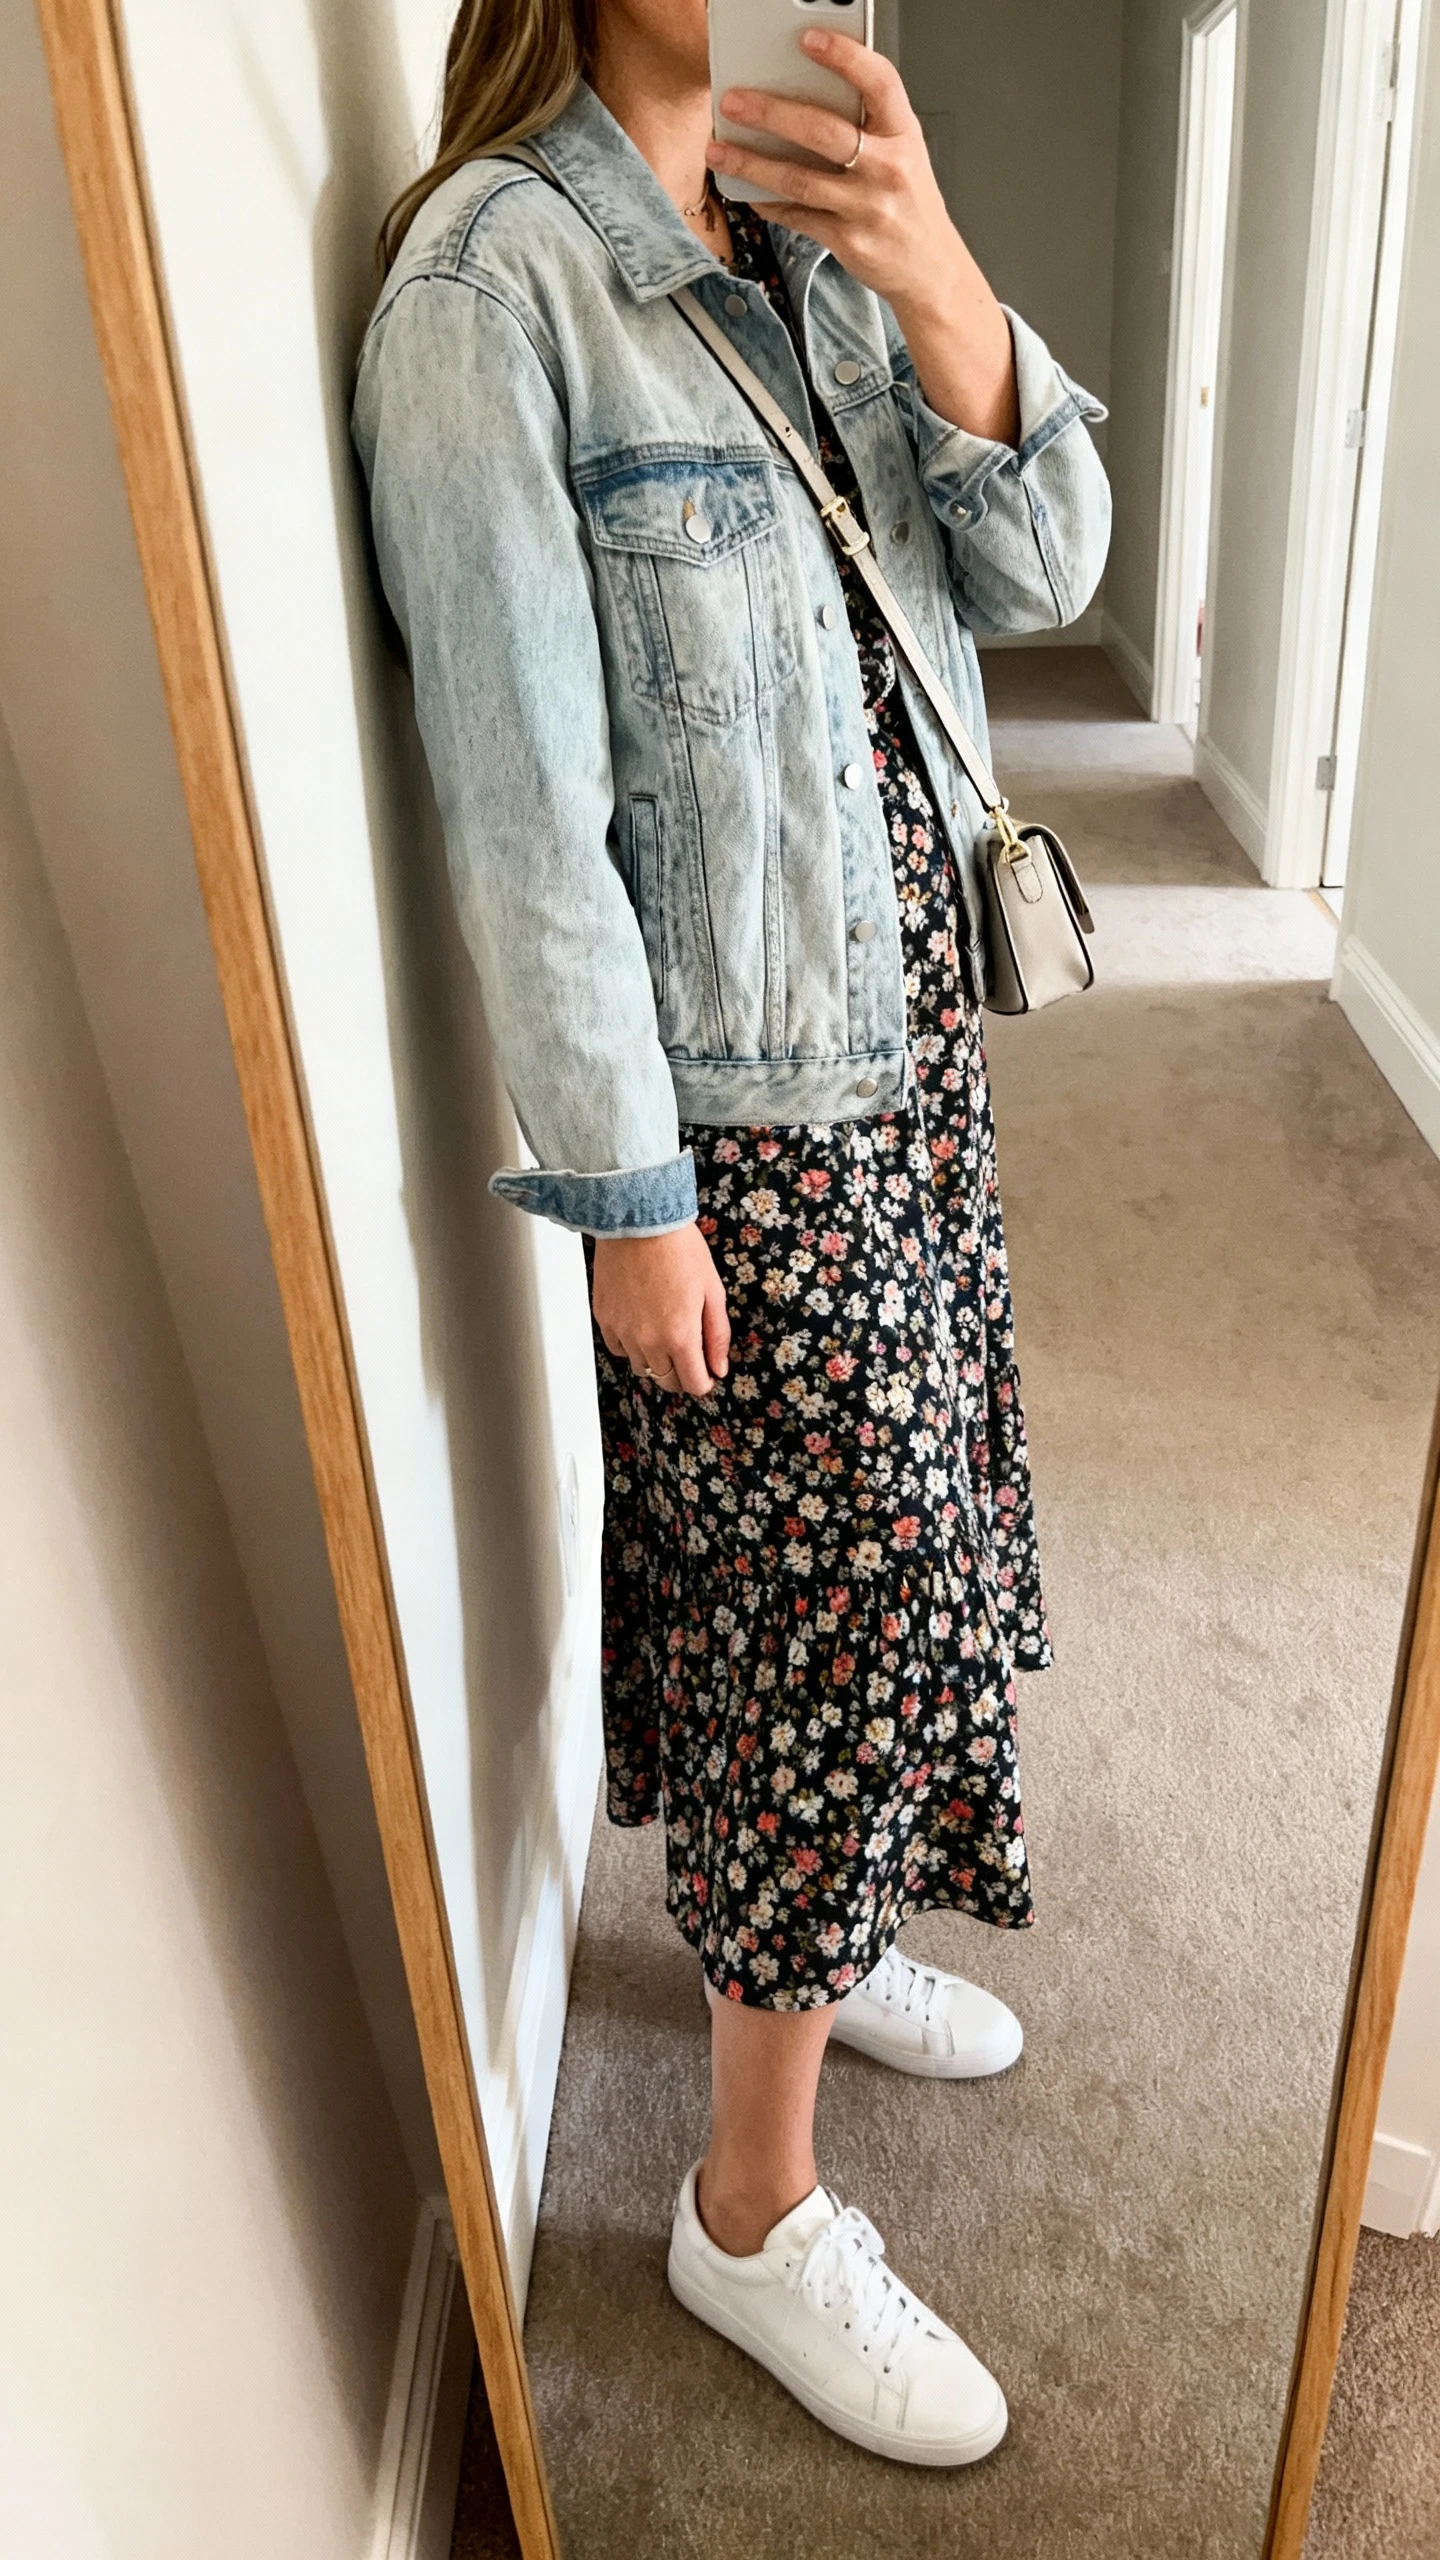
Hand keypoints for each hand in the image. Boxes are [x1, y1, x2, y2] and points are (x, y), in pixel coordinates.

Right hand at [591, 1224, 730, 1397]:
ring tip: (665, 1332)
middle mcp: (648, 1341)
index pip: (693, 1384)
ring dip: (656, 1360)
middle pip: (666, 1381)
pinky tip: (642, 1325)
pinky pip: (619, 1348)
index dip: (704, 1382)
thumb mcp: (713, 1291)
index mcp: (681, 1337)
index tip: (707, 1372)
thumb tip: (719, 1367)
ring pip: (641, 1367)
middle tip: (690, 1355)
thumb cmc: (679, 1248)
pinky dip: (631, 1345)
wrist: (639, 1221)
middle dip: (682, 1375)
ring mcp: (623, 1332)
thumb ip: (717, 1335)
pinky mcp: (604, 1319)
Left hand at [706, 32, 1018, 443]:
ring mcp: (868, 207)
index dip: (846, 57)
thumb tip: (803, 96)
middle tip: (734, 102)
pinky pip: (798, 216)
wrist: (931, 269)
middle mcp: (888, 168)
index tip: (809, 40)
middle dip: (771, 113)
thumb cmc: (910, 203)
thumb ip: (868, 125)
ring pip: (799, 178)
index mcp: (904, 134)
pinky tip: (749, 192)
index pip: (880, 82)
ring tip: (719, 151)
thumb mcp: (904, 153)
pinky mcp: (849, 240)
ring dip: (752, 163)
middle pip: (823, 130)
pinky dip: (769, 203)